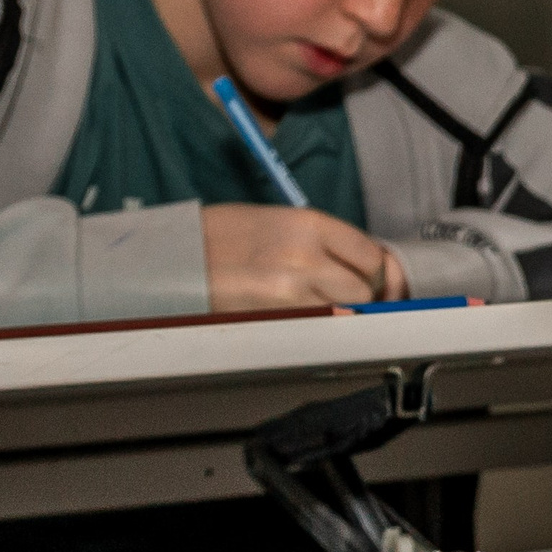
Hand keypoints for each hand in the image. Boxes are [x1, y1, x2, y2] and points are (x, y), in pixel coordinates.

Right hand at [201, 205, 407, 309]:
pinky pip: (317, 328)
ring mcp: (290, 290)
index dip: (378, 272)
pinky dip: (318, 326)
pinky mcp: (274, 318)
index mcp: (309, 224)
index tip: (374, 279)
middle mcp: (305, 256)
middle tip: (347, 296)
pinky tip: (302, 317)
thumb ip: (326, 242)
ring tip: (319, 305)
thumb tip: (368, 265)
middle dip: (362, 295)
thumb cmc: (222, 235)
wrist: (174, 255)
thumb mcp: (281, 223)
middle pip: (365, 288)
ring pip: (346, 312)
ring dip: (341, 313)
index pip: (372, 255)